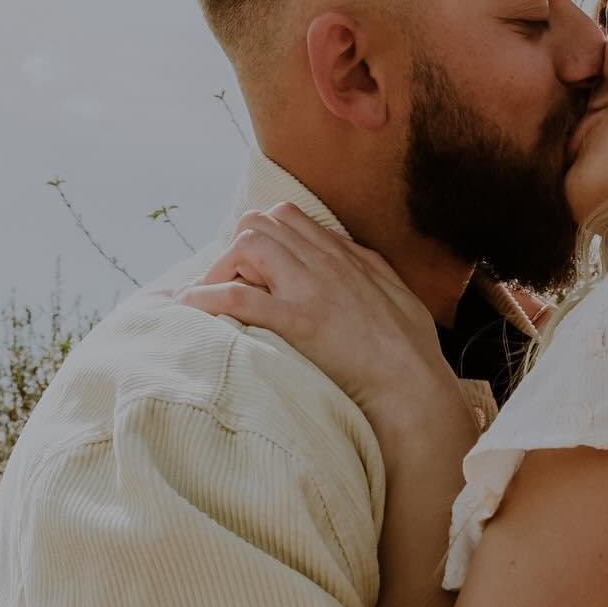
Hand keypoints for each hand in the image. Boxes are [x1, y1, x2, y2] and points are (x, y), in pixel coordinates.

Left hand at [175, 203, 468, 436]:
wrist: (415, 388)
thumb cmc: (413, 353)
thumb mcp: (398, 294)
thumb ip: (369, 269)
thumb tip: (347, 254)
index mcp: (347, 257)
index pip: (288, 217)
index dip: (262, 235)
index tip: (253, 267)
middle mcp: (325, 264)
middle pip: (260, 223)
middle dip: (234, 248)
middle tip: (224, 284)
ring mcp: (310, 290)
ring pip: (248, 244)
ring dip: (219, 268)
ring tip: (206, 297)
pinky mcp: (298, 321)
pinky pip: (238, 295)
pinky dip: (207, 298)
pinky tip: (192, 308)